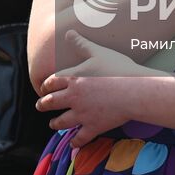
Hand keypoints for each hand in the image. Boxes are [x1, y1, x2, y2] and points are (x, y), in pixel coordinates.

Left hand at [36, 30, 141, 147]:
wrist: (134, 90)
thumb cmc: (117, 69)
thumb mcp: (98, 52)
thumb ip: (81, 43)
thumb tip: (68, 32)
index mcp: (74, 78)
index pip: (53, 82)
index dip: (46, 85)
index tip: (43, 88)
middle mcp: (74, 97)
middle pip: (52, 102)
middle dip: (44, 104)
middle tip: (40, 106)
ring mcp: (83, 113)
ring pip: (62, 121)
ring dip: (55, 123)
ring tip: (52, 124)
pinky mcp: (94, 126)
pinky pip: (81, 137)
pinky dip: (76, 141)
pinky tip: (74, 142)